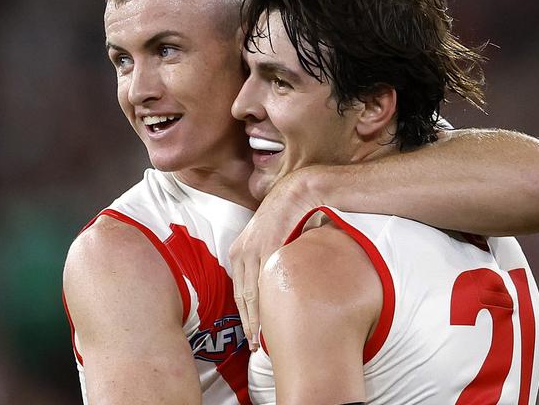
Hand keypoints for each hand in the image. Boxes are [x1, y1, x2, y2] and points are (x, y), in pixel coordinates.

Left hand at [230, 170, 318, 349]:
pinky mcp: (267, 248)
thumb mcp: (272, 237)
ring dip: (256, 320)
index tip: (250, 334)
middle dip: (248, 324)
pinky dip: (268, 304)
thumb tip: (276, 280)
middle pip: (242, 297)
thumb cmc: (289, 214)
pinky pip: (267, 283)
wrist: (299, 192)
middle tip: (254, 346)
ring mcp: (253, 250)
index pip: (239, 290)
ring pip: (252, 294)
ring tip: (261, 341)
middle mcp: (241, 251)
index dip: (244, 315)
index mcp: (239, 250)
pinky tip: (274, 319)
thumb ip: (269, 258)